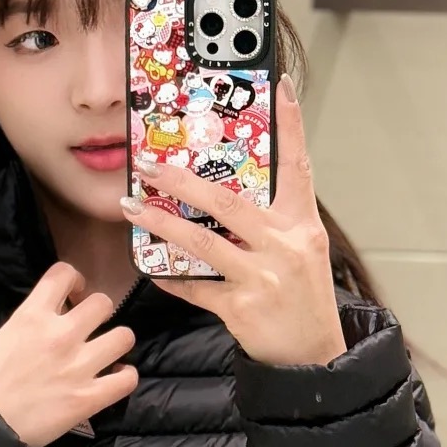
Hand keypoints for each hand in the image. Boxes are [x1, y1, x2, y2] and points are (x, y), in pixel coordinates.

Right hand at [0, 262, 139, 446]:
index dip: (75, 280)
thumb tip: (44, 326)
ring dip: (118, 342)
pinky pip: (127, 380)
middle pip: (103, 303)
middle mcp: (61, 335)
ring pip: (124, 337)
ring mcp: (79, 366)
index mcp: (32, 316)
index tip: (74, 294)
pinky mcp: (88, 398)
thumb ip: (28, 326)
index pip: (64, 274)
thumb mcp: (0, 338)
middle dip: (100, 312)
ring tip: (108, 353)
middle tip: (91, 327)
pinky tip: (116, 379)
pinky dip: (125, 377)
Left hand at [120, 73, 347, 366]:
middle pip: (228, 203)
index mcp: (303, 226)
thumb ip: (271, 223)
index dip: (291, 125)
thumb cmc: (303, 301)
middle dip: (182, 181)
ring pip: (203, 244)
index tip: (279, 87)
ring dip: (161, 224)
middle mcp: (286, 247)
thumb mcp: (301, 252)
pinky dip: (172, 278)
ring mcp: (263, 279)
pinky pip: (196, 289)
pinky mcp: (242, 310)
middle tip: (150, 164)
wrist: (313, 359)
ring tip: (132, 207)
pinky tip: (152, 268)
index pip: (299, 166)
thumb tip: (223, 194)